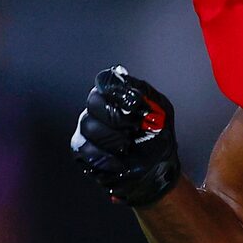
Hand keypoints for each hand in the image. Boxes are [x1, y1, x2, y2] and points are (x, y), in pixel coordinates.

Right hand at [71, 66, 182, 206]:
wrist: (156, 169)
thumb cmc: (158, 136)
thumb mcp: (160, 109)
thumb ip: (143, 90)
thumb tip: (120, 73)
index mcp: (116, 93)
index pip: (106, 81)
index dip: (118, 91)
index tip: (136, 105)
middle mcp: (97, 107)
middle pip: (93, 101)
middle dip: (116, 116)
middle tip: (133, 128)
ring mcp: (86, 128)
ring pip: (88, 125)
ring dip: (112, 138)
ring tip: (128, 147)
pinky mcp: (82, 150)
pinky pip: (83, 149)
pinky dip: (103, 156)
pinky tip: (119, 162)